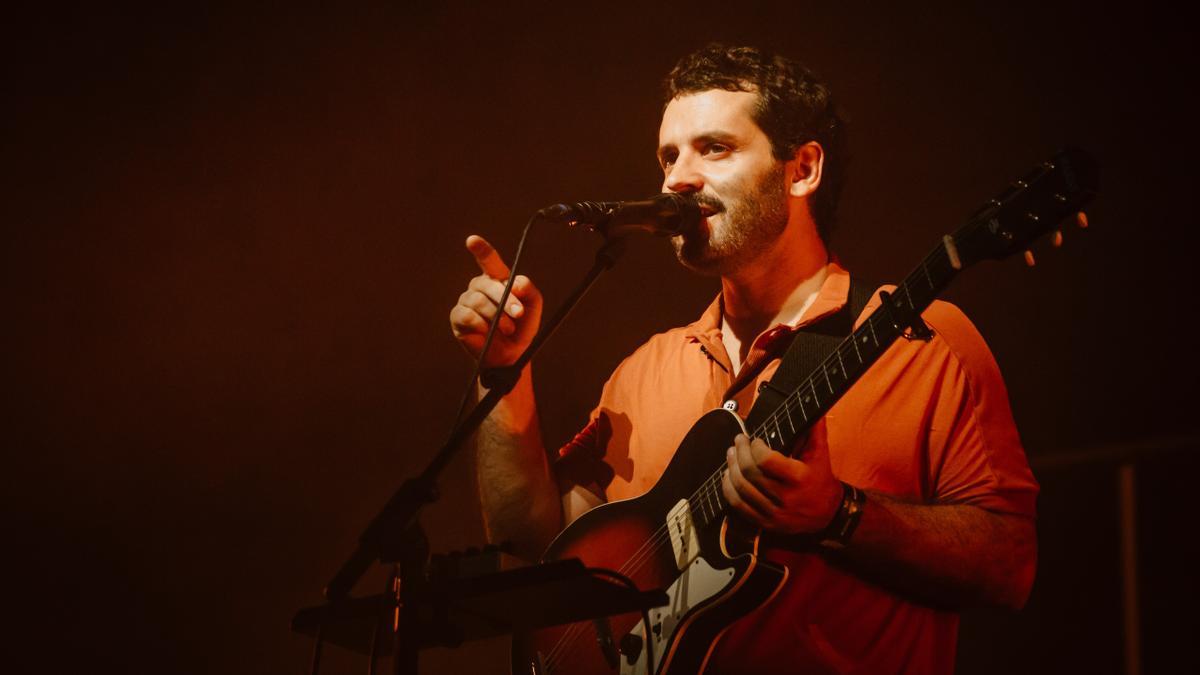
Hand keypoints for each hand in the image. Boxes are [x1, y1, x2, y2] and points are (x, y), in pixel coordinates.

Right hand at [449, 235, 542, 367]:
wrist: (511, 354)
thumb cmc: (521, 327)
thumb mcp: (533, 306)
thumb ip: (529, 290)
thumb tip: (516, 283)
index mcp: (496, 279)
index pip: (487, 260)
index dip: (480, 249)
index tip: (472, 240)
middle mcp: (479, 287)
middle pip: (488, 284)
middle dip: (506, 299)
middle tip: (518, 314)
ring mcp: (466, 301)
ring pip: (478, 300)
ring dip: (496, 316)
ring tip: (507, 329)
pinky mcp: (458, 317)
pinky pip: (467, 315)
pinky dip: (480, 324)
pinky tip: (486, 332)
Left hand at [721, 421, 842, 534]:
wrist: (828, 515)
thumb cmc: (821, 479)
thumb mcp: (821, 454)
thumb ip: (815, 430)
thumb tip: (814, 407)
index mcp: (799, 477)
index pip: (766, 461)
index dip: (755, 447)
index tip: (755, 440)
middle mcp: (785, 497)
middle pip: (750, 473)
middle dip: (739, 453)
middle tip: (738, 441)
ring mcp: (774, 512)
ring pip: (741, 489)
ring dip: (731, 468)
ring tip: (730, 454)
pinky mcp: (765, 522)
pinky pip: (739, 506)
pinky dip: (728, 489)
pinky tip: (728, 476)